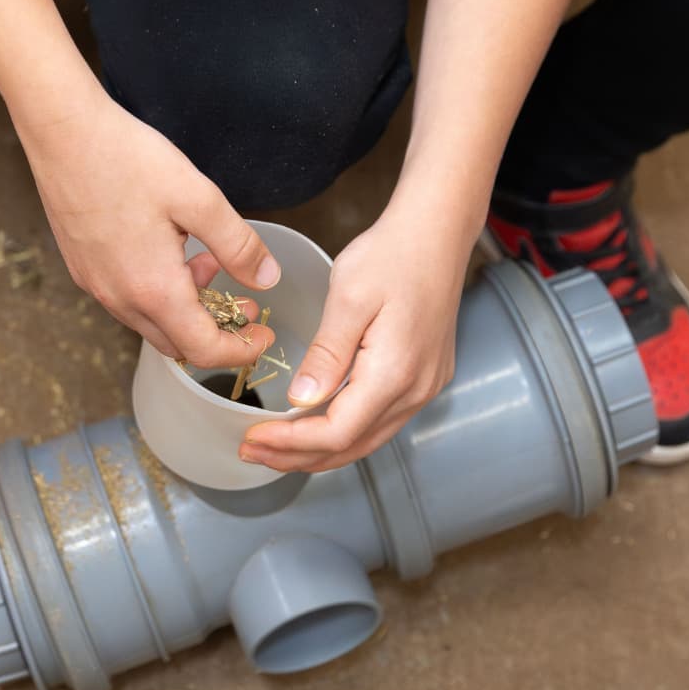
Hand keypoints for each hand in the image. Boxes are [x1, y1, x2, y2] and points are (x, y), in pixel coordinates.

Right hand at [21, 91, 279, 367]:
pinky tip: (168, 251)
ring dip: (185, 309)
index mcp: (153, 289)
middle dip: (215, 332)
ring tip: (206, 263)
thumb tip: (268, 279)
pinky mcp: (83, 269)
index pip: (203, 349)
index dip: (241, 350)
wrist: (63, 133)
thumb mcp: (198, 198)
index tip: (263, 333)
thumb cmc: (127, 159)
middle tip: (243, 304)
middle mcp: (120, 298)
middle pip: (176, 344)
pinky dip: (158, 294)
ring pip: (150, 322)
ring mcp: (96, 286)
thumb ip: (237, 244)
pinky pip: (127, 301)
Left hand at [240, 202, 470, 472]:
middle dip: (298, 458)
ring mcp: (424, 387)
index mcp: (394, 373)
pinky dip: (344, 433)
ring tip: (276, 448)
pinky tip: (315, 426)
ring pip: (367, 440)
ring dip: (319, 451)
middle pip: (351, 447)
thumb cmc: (392, 254)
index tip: (252, 438)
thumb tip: (301, 400)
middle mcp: (416, 390)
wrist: (437, 231)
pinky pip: (380, 422)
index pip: (336, 433)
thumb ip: (327, 355)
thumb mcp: (349, 298)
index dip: (290, 443)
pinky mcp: (424, 378)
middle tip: (252, 452)